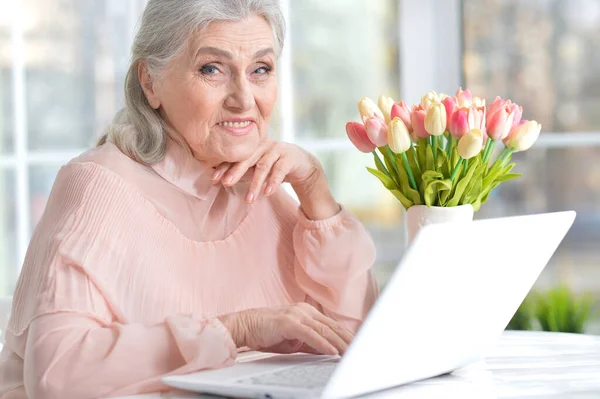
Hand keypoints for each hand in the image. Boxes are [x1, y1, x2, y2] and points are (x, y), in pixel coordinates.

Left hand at [212, 140, 340, 219]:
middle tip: (226, 184)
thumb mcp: (257, 168)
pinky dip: (273, 182)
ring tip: (249, 199)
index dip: (224, 167)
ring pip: (263, 166)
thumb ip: (243, 172)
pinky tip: (267, 193)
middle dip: (235, 172)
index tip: (214, 179)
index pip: (236, 156)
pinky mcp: (290, 157)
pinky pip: (279, 170)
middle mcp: (263, 145)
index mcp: (253, 146)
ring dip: (255, 184)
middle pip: (247, 158)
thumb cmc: (275, 166)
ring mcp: (277, 149)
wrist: (301, 164)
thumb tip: (220, 180)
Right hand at [218, 303, 353, 354]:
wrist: (244, 326)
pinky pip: (310, 334)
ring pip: (325, 330)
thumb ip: (311, 343)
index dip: (347, 336)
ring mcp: (297, 315)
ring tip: (352, 354)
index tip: (359, 347)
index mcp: (307, 313)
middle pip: (333, 327)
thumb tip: (329, 351)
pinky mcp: (288, 322)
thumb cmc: (267, 333)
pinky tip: (332, 351)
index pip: (332, 326)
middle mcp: (304, 311)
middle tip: (362, 352)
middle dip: (349, 341)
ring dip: (340, 344)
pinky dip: (323, 343)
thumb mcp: (293, 340)